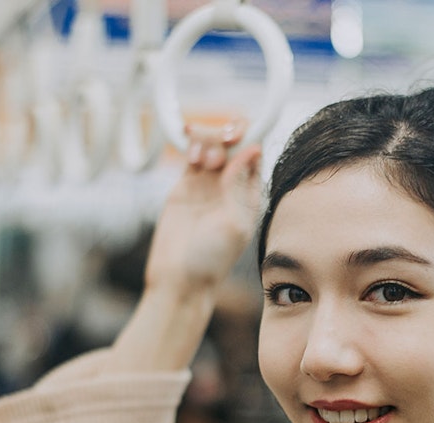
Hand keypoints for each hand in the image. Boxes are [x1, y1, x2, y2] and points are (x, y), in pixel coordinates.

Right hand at [144, 120, 262, 296]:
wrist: (178, 277)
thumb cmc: (211, 259)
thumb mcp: (234, 224)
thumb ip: (239, 186)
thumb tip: (251, 149)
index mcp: (251, 195)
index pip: (255, 155)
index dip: (249, 138)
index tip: (238, 136)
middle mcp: (231, 186)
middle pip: (234, 144)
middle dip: (228, 134)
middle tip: (221, 142)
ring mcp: (208, 183)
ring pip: (213, 144)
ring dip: (209, 140)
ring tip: (203, 161)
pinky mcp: (186, 184)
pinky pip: (192, 153)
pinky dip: (193, 145)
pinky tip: (192, 154)